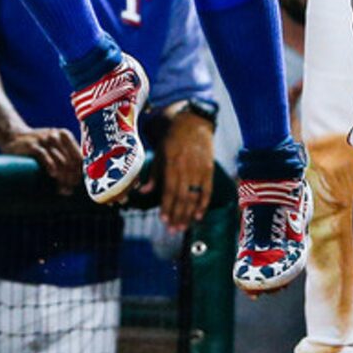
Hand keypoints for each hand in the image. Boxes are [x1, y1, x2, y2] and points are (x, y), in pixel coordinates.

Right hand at [4, 125, 81, 191]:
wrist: (13, 136)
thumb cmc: (36, 147)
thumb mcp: (52, 148)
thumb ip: (64, 161)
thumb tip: (72, 187)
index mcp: (64, 135)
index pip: (78, 156)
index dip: (80, 172)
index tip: (76, 184)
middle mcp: (56, 135)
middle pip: (71, 161)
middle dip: (72, 177)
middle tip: (69, 189)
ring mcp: (44, 139)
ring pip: (60, 160)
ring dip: (63, 177)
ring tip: (62, 189)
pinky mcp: (32, 145)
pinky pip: (45, 156)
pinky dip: (51, 166)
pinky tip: (52, 174)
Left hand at [156, 112, 214, 230]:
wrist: (194, 121)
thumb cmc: (172, 137)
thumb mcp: (159, 152)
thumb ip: (153, 173)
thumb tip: (143, 192)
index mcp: (172, 162)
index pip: (169, 189)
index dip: (167, 206)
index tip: (163, 221)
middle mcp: (186, 166)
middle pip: (182, 196)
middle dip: (177, 215)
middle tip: (172, 231)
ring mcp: (199, 168)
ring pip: (194, 196)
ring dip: (188, 214)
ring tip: (182, 227)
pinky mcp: (209, 168)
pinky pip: (207, 190)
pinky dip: (203, 204)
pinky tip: (198, 216)